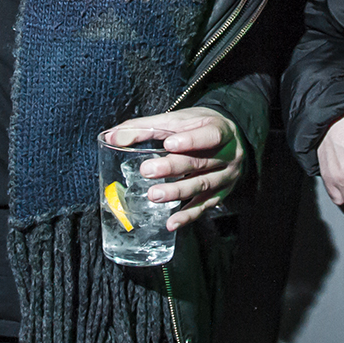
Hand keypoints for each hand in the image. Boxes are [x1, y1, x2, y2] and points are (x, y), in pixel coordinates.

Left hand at [105, 107, 242, 229]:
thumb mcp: (179, 119)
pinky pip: (204, 207)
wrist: (231, 138)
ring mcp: (225, 176)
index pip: (209, 135)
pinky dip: (187, 216)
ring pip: (201, 185)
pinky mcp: (220, 194)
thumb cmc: (199, 126)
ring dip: (177, 192)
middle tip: (147, 171)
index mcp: (220, 130)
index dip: (191, 141)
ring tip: (154, 195)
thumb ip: (145, 127)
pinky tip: (171, 222)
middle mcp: (228, 155)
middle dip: (173, 168)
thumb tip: (112, 136)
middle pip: (200, 162)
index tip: (169, 144)